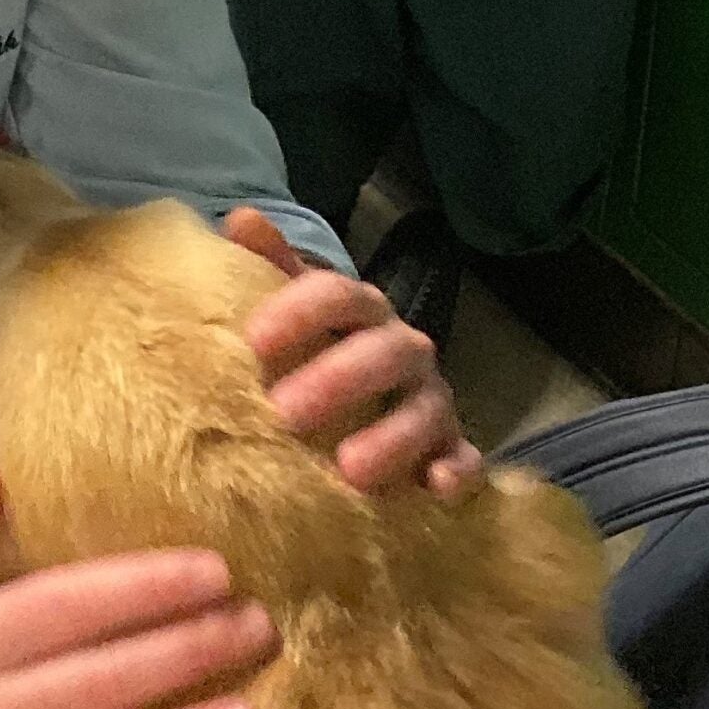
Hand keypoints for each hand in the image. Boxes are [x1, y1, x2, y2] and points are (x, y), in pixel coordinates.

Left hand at [224, 210, 480, 500]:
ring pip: (427, 409)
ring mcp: (431, 400)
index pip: (337, 293)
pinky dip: (457, 470)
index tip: (253, 342)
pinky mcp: (451, 450)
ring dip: (393, 437)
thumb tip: (242, 220)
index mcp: (360, 312)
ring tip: (350, 469)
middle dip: (338, 379)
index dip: (299, 312)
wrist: (360, 413)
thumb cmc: (313, 356)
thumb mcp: (287, 314)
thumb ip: (267, 270)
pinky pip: (467, 458)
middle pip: (383, 351)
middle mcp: (402, 349)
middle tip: (283, 412)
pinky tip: (435, 488)